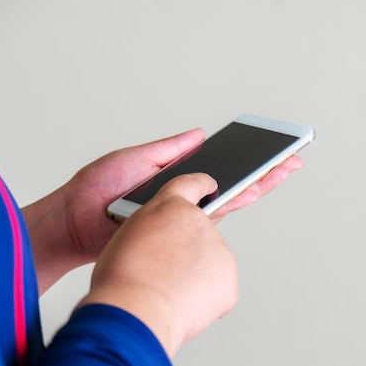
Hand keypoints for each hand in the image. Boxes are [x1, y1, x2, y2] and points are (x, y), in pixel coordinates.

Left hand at [23, 129, 303, 293]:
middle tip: (291, 158)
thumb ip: (171, 149)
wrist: (74, 220)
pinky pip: (212, 217)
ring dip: (259, 185)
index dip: (242, 158)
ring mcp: (184, 217)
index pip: (217, 167)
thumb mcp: (138, 157)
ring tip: (284, 170)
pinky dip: (236, 203)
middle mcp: (184, 199)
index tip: (265, 145)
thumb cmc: (97, 189)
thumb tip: (199, 134)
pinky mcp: (179, 231)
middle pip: (231, 184)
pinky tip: (256, 191)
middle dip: (262, 171)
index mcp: (175, 178)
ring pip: (230, 200)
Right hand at [78, 173, 237, 356]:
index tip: (211, 186)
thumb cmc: (122, 278)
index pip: (192, 184)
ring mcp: (217, 248)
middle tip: (165, 274)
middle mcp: (198, 221)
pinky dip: (205, 300)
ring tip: (168, 293)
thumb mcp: (128, 237)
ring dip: (196, 278)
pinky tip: (182, 304)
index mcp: (168, 206)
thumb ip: (154, 233)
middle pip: (201, 234)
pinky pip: (220, 289)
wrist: (134, 309)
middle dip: (189, 253)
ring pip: (210, 264)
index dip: (202, 185)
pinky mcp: (228, 276)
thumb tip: (169, 249)